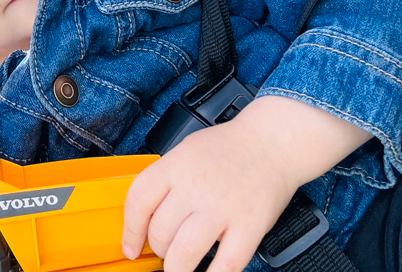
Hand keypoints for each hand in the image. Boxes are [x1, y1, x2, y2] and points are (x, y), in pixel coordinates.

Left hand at [122, 96, 371, 271]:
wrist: (272, 141)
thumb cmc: (228, 148)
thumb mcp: (185, 151)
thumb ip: (165, 180)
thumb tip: (144, 216)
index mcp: (175, 165)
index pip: (138, 201)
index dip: (129, 231)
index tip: (131, 247)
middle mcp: (196, 186)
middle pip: (160, 232)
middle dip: (158, 250)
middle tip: (165, 251)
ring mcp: (223, 208)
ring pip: (185, 252)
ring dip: (177, 268)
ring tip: (180, 267)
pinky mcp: (250, 227)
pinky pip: (225, 264)